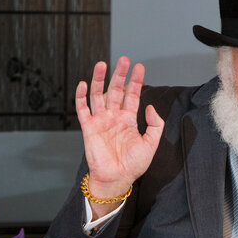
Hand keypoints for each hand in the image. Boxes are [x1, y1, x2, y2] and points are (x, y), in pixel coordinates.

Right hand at [76, 57, 164, 217]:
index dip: (136, 81)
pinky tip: (83, 84)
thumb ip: (155, 124)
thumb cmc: (133, 164)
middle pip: (115, 90)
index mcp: (129, 120)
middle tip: (123, 59)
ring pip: (98, 95)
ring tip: (103, 64)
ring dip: (100, 80)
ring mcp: (101, 121)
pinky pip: (83, 109)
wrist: (117, 178)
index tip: (139, 67)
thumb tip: (150, 106)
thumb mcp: (151, 144)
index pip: (132, 95)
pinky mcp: (88, 128)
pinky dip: (81, 97)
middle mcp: (114, 117)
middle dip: (119, 74)